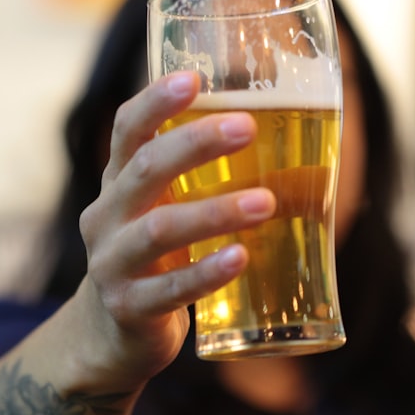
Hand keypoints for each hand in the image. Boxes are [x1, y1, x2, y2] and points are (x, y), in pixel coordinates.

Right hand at [78, 72, 276, 378]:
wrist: (113, 336)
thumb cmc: (157, 259)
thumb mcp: (167, 213)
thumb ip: (208, 185)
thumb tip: (307, 161)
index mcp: (118, 184)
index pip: (127, 130)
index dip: (155, 102)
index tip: (193, 78)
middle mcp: (107, 217)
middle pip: (145, 169)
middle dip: (195, 144)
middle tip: (247, 127)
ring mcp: (111, 264)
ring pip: (158, 230)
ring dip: (214, 212)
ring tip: (265, 202)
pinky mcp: (128, 308)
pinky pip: (168, 289)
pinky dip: (205, 272)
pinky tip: (240, 257)